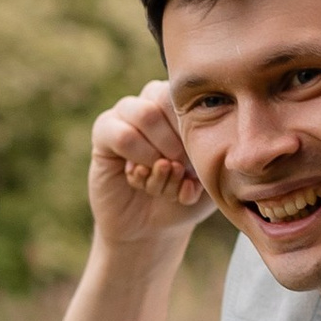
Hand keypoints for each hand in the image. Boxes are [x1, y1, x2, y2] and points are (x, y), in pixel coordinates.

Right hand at [88, 79, 205, 247]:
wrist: (151, 228)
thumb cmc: (186, 196)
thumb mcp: (212, 177)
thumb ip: (217, 153)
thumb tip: (206, 131)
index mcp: (182, 104)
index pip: (189, 92)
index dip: (194, 126)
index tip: (198, 159)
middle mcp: (152, 101)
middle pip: (165, 97)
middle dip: (178, 142)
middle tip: (182, 170)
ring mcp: (125, 114)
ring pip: (145, 114)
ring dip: (159, 154)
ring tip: (164, 175)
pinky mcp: (103, 133)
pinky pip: (121, 136)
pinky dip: (138, 162)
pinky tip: (142, 179)